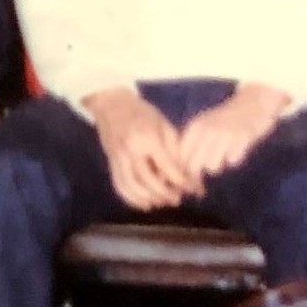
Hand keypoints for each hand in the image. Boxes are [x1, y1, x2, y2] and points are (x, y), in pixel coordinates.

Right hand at [88, 87, 196, 210]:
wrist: (111, 103)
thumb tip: (184, 174)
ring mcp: (117, 157)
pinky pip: (119, 184)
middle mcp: (130, 151)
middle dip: (165, 193)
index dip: (183, 182)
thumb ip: (173, 150)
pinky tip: (143, 203)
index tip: (195, 190)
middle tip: (177, 200)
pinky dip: (130, 197)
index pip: (167, 167)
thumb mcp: (164, 125)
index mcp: (148, 139)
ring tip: (161, 203)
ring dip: (147, 198)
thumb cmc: (142, 113)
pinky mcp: (110, 161)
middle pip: (148, 180)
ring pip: (131, 186)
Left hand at [178, 83, 290, 183]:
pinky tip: (237, 152)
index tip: (189, 176)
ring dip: (218, 166)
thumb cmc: (226, 118)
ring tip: (223, 159)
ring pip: (212, 166)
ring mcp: (224, 134)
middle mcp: (206, 130)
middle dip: (198, 174)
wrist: (253, 102)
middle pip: (193, 164)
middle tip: (205, 176)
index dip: (183, 169)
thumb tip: (179, 166)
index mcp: (194, 127)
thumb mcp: (204, 124)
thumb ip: (192, 141)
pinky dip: (234, 160)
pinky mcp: (242, 138)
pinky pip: (232, 161)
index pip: (180, 155)